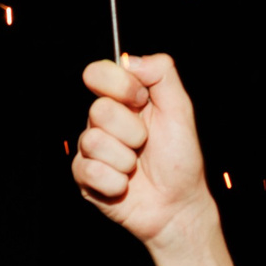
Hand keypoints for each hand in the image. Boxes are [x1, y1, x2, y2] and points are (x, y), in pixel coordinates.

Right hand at [72, 53, 215, 249]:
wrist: (177, 205)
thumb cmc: (180, 159)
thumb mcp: (180, 110)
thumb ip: (162, 74)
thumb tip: (130, 60)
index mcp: (122, 100)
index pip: (98, 73)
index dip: (120, 86)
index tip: (142, 101)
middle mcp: (102, 121)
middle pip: (98, 110)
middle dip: (132, 131)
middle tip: (145, 144)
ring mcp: (91, 150)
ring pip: (94, 142)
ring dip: (125, 159)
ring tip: (136, 167)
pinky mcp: (84, 177)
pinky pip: (90, 170)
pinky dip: (115, 182)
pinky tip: (125, 185)